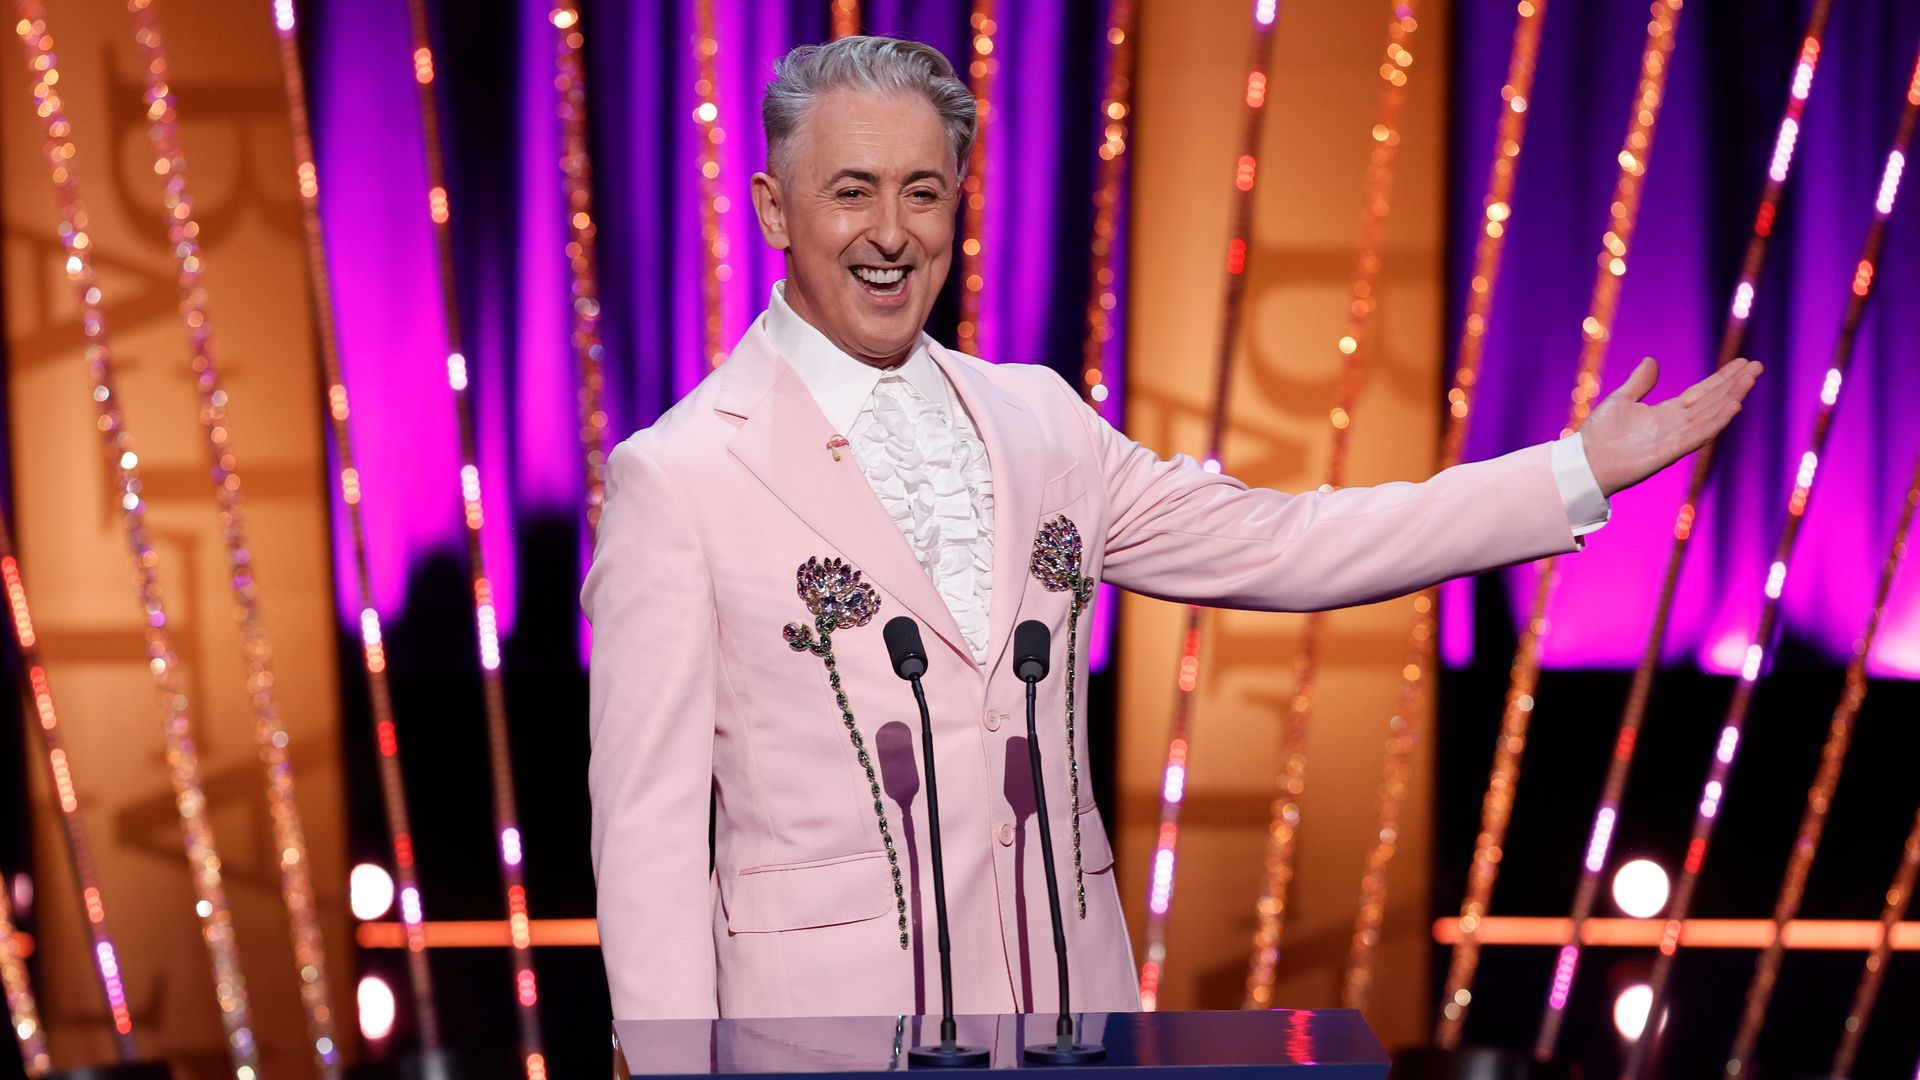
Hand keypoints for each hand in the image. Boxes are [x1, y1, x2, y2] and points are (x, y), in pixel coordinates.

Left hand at [1581, 356, 1761, 495]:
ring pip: (1711, 415)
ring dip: (1731, 397)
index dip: (1722, 379)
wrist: (1585, 461)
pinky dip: (1716, 421)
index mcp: (1667, 412)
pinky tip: (1733, 407)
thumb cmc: (1600, 434)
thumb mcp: (1622, 400)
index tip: (1742, 363)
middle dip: (1734, 384)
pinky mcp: (1670, 451)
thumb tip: (1652, 361)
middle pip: (1712, 401)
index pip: (1702, 393)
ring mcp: (1675, 438)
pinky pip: (1698, 435)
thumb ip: (1640, 383)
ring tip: (1749, 380)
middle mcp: (1676, 425)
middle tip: (1757, 366)